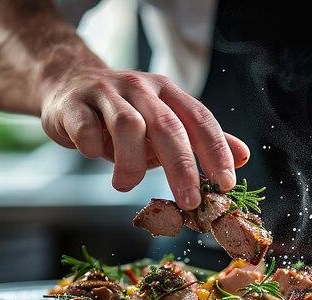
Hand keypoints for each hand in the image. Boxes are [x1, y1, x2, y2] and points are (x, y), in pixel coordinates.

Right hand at [39, 52, 249, 209]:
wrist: (68, 85)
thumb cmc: (125, 113)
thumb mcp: (165, 122)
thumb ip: (201, 140)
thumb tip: (243, 156)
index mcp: (168, 93)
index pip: (200, 120)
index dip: (216, 151)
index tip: (226, 183)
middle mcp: (141, 88)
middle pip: (167, 126)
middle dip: (182, 168)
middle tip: (189, 202)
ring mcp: (106, 92)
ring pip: (128, 126)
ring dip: (131, 164)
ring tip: (126, 185)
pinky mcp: (74, 103)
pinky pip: (86, 127)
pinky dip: (92, 147)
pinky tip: (94, 155)